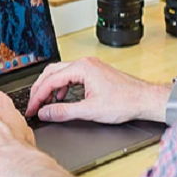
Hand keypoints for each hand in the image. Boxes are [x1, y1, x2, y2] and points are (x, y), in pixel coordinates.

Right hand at [26, 57, 156, 123]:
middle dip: (40, 89)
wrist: (144, 99)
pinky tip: (62, 97)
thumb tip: (46, 113)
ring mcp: (90, 67)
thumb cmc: (125, 101)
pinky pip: (71, 76)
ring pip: (61, 73)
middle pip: (52, 73)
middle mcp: (85, 63)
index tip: (32, 109)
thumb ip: (64, 112)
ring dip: (50, 88)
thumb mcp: (90, 110)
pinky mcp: (94, 72)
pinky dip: (62, 87)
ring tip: (44, 103)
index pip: (50, 81)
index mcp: (82, 68)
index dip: (37, 96)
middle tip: (33, 105)